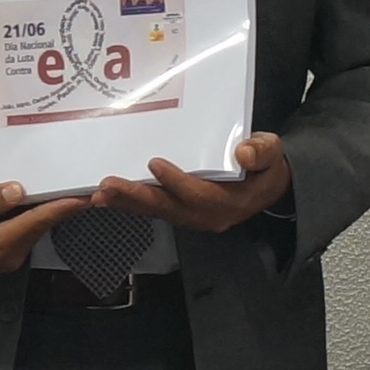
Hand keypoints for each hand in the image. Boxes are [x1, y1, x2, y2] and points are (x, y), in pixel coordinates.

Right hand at [0, 183, 85, 289]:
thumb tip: (18, 189)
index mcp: (0, 244)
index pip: (41, 219)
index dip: (66, 204)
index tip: (89, 190)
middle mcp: (10, 254)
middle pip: (41, 223)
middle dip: (58, 201)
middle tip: (75, 174)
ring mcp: (5, 257)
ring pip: (31, 226)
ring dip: (42, 206)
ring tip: (56, 179)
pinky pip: (19, 230)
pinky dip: (26, 214)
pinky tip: (26, 196)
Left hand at [90, 132, 296, 235]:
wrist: (266, 188)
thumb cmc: (265, 166)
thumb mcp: (272, 153)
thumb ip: (262, 152)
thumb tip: (244, 155)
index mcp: (231, 201)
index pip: (200, 194)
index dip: (177, 181)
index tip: (154, 162)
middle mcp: (207, 216)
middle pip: (168, 207)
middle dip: (137, 196)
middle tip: (108, 186)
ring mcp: (191, 217)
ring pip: (156, 211)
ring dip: (126, 202)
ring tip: (97, 194)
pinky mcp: (179, 213)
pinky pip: (152, 210)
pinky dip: (129, 203)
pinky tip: (106, 196)